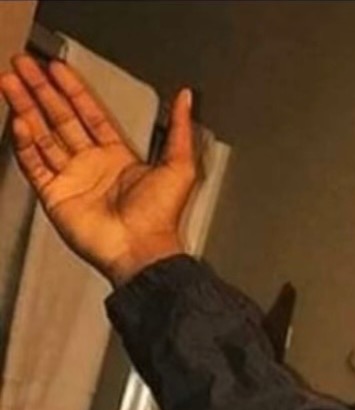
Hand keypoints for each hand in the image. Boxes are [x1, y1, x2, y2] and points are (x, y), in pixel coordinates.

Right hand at [0, 55, 195, 285]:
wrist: (141, 248)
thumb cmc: (161, 215)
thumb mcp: (179, 165)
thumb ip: (180, 129)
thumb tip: (185, 98)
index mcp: (118, 156)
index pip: (89, 114)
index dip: (73, 90)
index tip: (57, 68)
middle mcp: (91, 164)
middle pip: (60, 118)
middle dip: (41, 90)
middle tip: (24, 64)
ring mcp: (70, 178)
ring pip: (41, 135)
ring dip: (25, 108)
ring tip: (9, 82)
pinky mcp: (54, 194)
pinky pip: (34, 164)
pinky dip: (25, 143)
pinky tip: (19, 121)